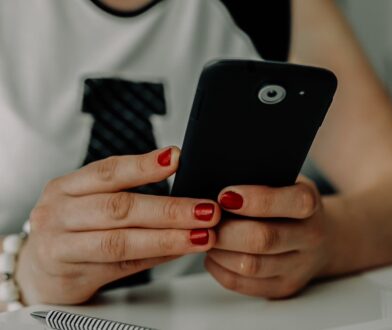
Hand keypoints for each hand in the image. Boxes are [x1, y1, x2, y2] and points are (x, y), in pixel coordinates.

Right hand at [16, 147, 219, 304]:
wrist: (37, 270)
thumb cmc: (72, 230)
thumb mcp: (88, 204)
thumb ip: (126, 195)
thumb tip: (183, 191)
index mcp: (66, 187)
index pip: (107, 171)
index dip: (143, 165)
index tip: (176, 158)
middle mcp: (59, 213)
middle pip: (119, 208)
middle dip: (169, 209)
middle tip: (206, 209)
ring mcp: (61, 246)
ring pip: (121, 241)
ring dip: (167, 238)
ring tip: (201, 235)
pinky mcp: (71, 276)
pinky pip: (121, 267)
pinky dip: (156, 258)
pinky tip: (180, 251)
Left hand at [205, 176, 332, 298]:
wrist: (321, 237)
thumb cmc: (287, 202)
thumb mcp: (283, 180)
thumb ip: (257, 178)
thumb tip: (215, 179)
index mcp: (310, 202)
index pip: (291, 202)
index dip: (256, 200)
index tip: (225, 196)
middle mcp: (310, 237)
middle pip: (264, 239)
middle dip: (226, 230)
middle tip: (204, 221)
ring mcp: (299, 267)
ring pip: (250, 266)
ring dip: (219, 251)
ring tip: (206, 236)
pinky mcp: (283, 287)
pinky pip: (243, 284)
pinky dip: (219, 268)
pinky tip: (213, 254)